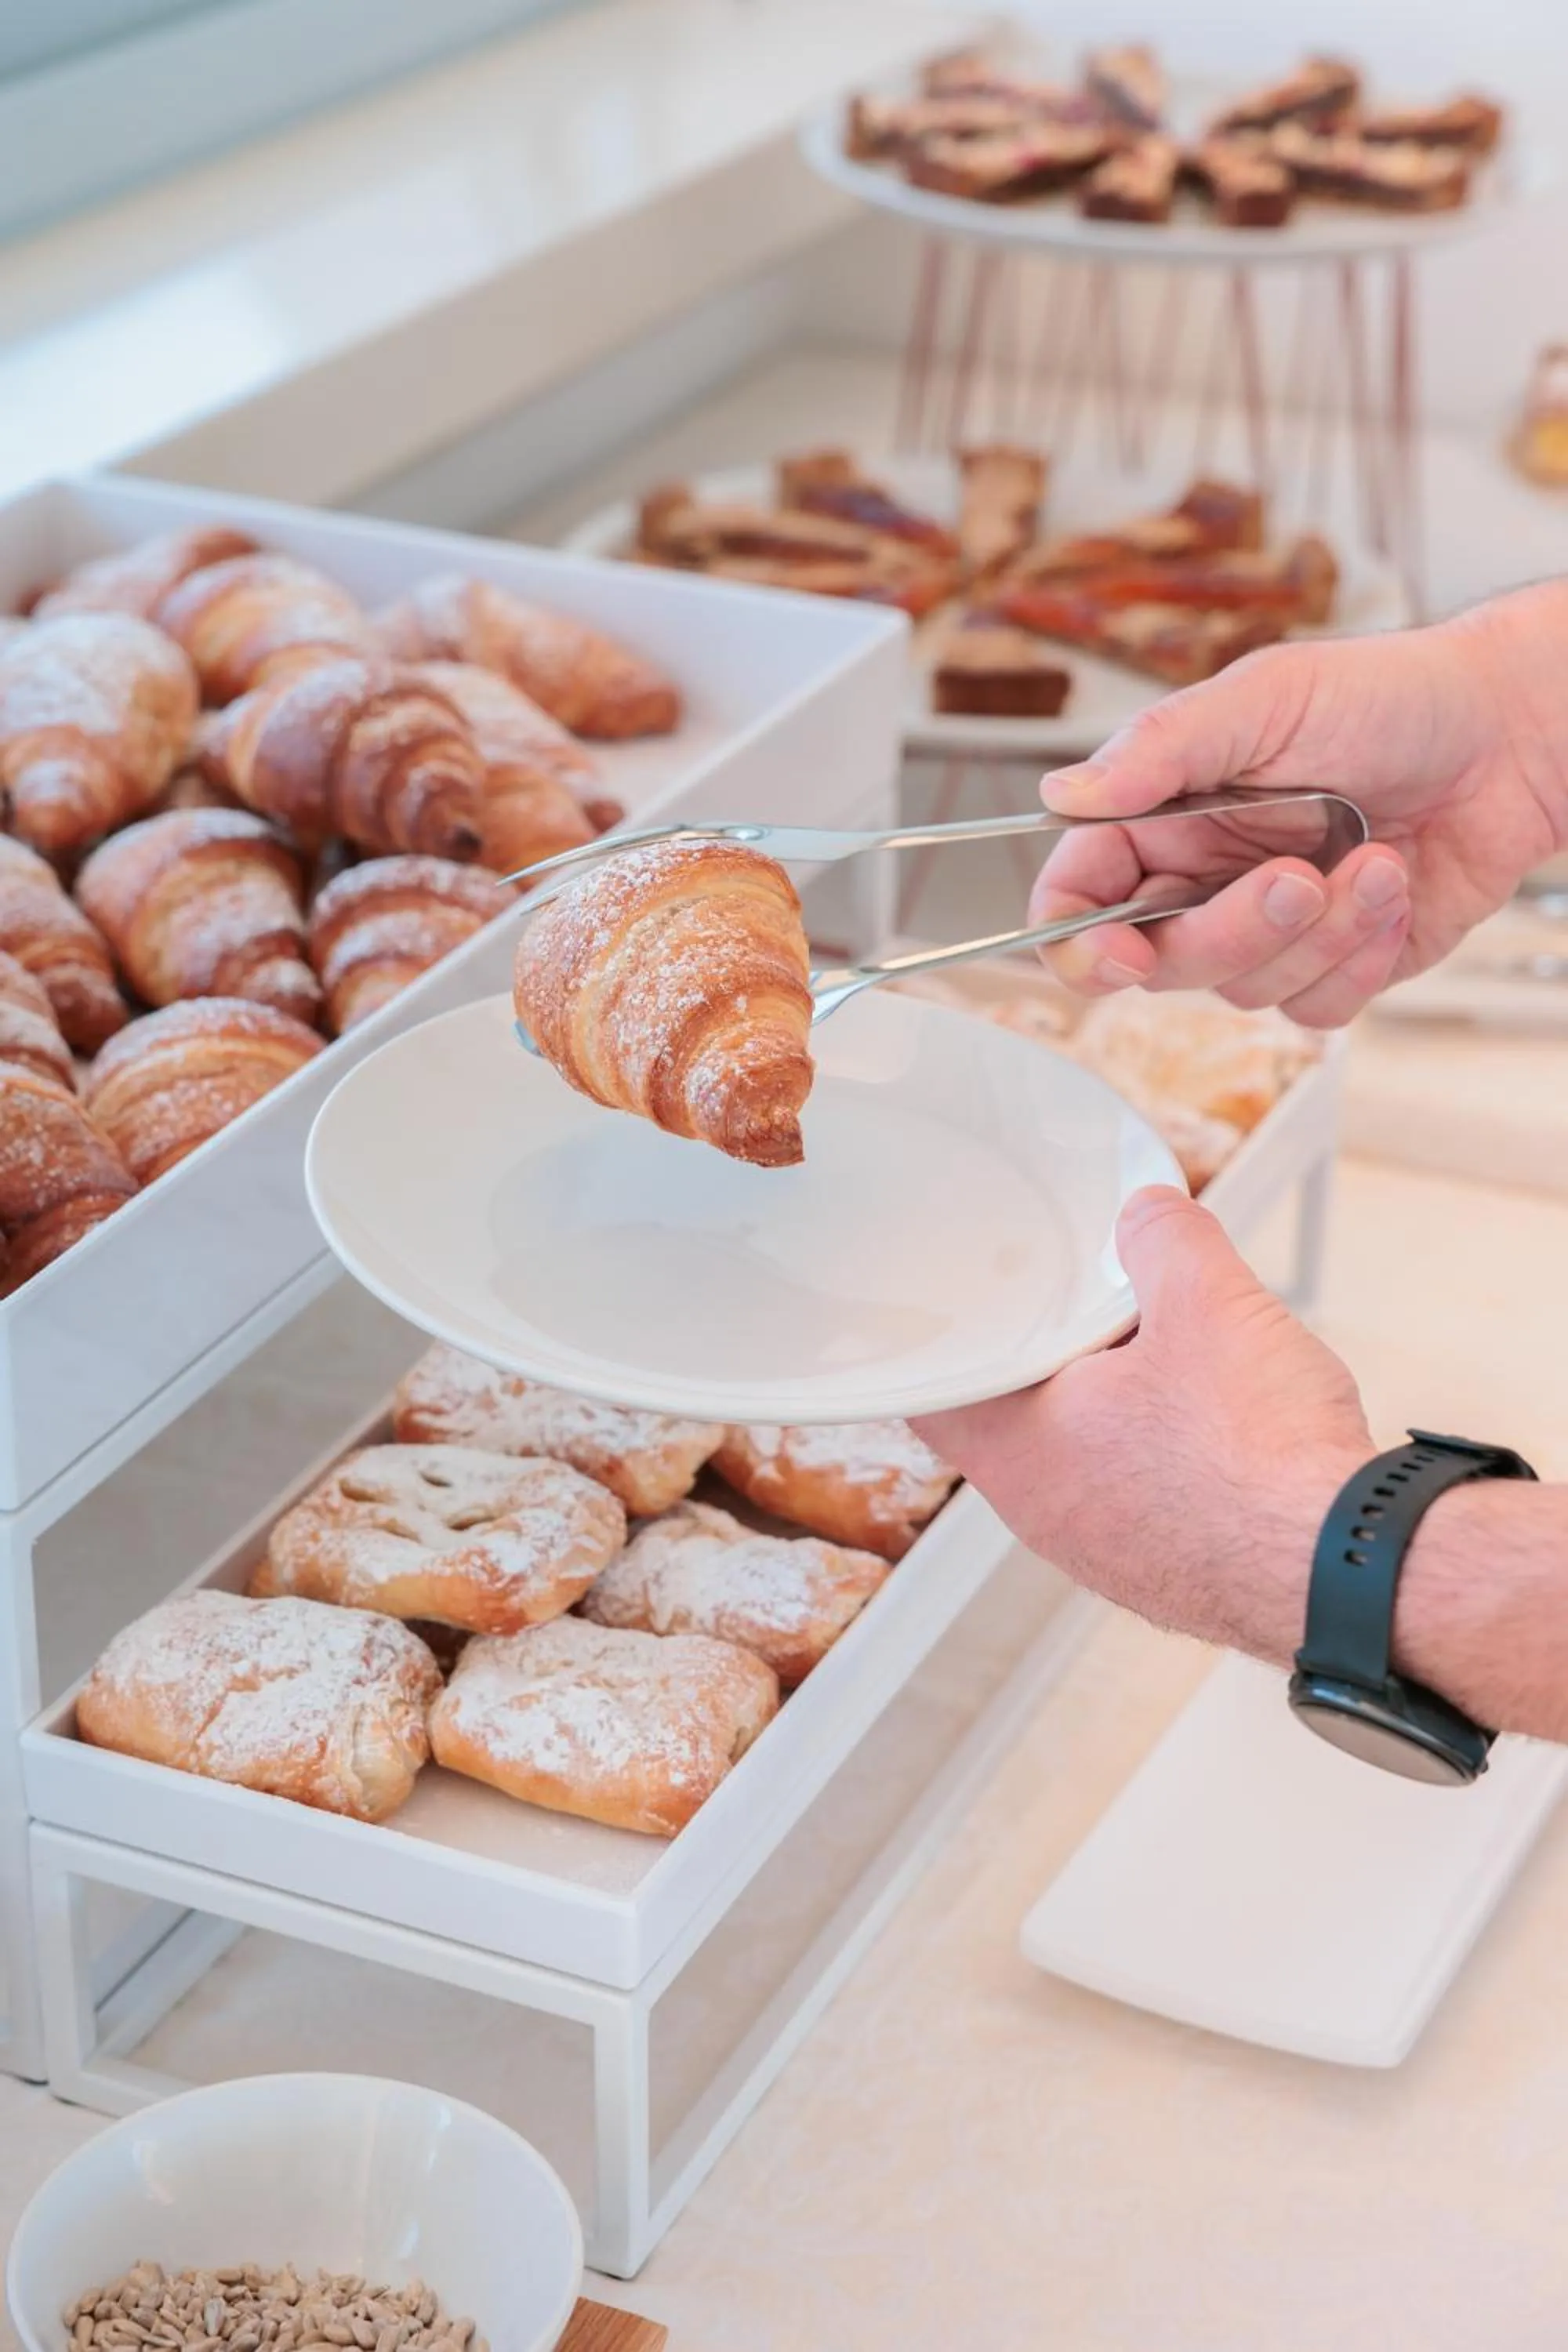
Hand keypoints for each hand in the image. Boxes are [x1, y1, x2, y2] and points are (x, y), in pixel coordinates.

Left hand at [912, 1188, 1373, 1660]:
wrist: (1352, 1565)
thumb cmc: (1260, 1450)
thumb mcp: (1206, 1299)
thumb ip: (1162, 1238)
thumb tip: (1147, 1210)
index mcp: (1018, 1451)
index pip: (934, 1397)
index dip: (950, 1344)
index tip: (969, 1307)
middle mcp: (1046, 1518)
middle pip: (1010, 1424)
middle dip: (1045, 1364)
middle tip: (1084, 1312)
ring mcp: (1107, 1558)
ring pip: (1078, 1466)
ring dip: (1106, 1414)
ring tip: (1157, 1362)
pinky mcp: (1169, 1577)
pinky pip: (1139, 1504)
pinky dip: (1157, 1461)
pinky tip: (1208, 1431)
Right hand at [1032, 583, 1567, 1024]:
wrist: (1511, 733)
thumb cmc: (1393, 698)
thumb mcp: (1267, 697)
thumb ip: (1160, 750)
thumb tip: (1064, 795)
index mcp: (1167, 817)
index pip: (1079, 898)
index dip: (1077, 939)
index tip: (1115, 950)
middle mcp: (1207, 881)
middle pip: (1161, 962)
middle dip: (1232, 930)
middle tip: (1296, 875)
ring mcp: (1271, 931)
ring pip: (1245, 990)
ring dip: (1320, 933)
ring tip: (1375, 859)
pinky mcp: (1338, 965)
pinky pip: (1318, 1008)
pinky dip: (1363, 955)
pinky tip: (1394, 891)